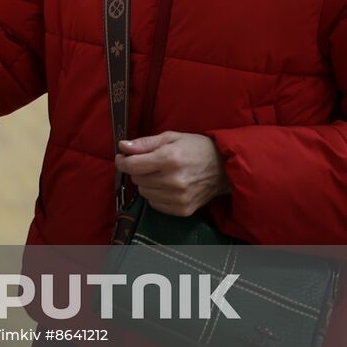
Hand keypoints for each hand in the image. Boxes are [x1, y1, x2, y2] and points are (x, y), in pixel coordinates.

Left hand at [114, 131, 229, 216]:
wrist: (225, 168)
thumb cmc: (197, 148)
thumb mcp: (171, 137)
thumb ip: (145, 143)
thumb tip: (122, 146)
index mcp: (169, 159)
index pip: (132, 166)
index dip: (122, 161)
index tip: (122, 157)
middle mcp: (173, 181)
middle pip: (137, 180)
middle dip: (138, 170)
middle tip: (149, 164)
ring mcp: (178, 198)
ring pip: (144, 193)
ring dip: (147, 183)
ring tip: (160, 174)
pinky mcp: (183, 210)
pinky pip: (155, 204)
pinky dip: (156, 195)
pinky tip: (167, 186)